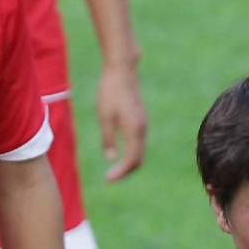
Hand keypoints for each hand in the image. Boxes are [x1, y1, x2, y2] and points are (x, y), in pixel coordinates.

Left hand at [96, 63, 148, 182]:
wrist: (122, 69)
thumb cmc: (110, 91)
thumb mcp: (104, 116)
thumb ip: (108, 138)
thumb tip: (110, 158)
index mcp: (134, 129)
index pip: (131, 160)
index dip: (121, 173)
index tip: (108, 180)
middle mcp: (142, 129)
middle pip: (138, 159)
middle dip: (126, 171)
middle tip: (110, 178)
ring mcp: (143, 124)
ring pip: (140, 151)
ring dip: (129, 163)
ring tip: (114, 170)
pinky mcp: (140, 119)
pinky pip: (139, 142)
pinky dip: (131, 153)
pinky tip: (120, 154)